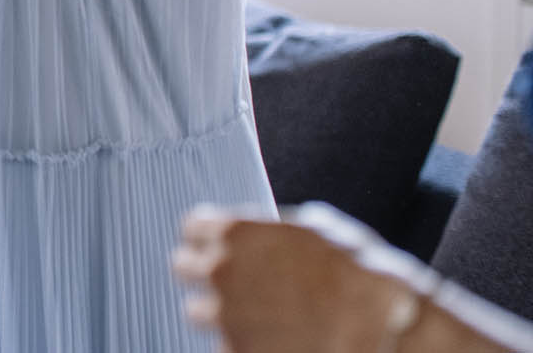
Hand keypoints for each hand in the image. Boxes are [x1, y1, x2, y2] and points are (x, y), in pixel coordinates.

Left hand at [172, 206, 406, 352]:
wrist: (386, 331)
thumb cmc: (363, 278)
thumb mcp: (319, 231)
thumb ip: (275, 231)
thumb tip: (267, 233)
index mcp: (235, 231)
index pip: (192, 228)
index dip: (208, 239)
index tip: (217, 248)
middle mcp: (220, 270)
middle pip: (183, 268)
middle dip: (204, 276)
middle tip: (233, 286)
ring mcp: (225, 315)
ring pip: (198, 313)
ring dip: (221, 315)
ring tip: (258, 321)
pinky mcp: (235, 352)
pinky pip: (223, 347)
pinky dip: (242, 346)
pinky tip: (272, 342)